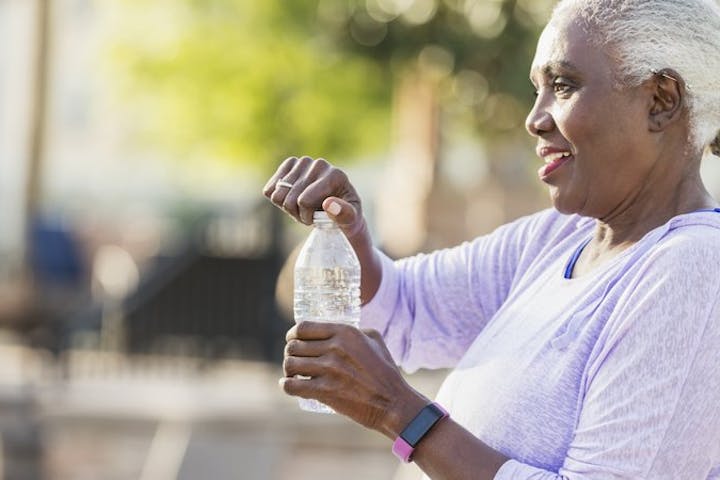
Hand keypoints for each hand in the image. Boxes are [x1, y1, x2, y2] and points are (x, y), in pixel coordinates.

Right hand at [263, 156, 363, 238]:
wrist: (339, 205)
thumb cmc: (346, 216)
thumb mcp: (351, 221)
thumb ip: (344, 215)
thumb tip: (329, 204)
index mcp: (335, 176)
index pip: (304, 200)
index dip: (306, 216)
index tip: (318, 219)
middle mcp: (319, 164)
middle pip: (289, 200)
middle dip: (297, 214)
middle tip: (310, 215)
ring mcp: (303, 162)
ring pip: (277, 195)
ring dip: (287, 208)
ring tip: (302, 207)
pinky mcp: (290, 164)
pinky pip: (269, 189)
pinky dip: (277, 199)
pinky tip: (292, 198)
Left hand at [280, 321, 427, 438]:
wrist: (393, 403)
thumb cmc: (386, 372)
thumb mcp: (375, 340)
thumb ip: (357, 330)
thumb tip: (339, 330)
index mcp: (345, 332)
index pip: (304, 327)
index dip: (293, 333)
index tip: (292, 339)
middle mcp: (334, 348)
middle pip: (294, 346)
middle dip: (291, 353)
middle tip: (295, 360)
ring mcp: (328, 370)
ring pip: (290, 364)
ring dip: (289, 369)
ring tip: (293, 374)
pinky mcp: (324, 391)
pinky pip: (292, 386)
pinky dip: (286, 385)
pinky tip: (289, 385)